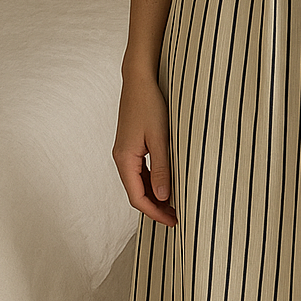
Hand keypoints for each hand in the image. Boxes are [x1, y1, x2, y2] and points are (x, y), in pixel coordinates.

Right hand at [112, 73, 176, 227]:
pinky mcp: (132, 145)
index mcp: (124, 159)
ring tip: (176, 204)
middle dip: (156, 208)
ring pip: (139, 183)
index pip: (137, 197)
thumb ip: (161, 168)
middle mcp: (121, 158)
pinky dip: (153, 182)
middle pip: (136, 193)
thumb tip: (162, 197)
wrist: (139, 80)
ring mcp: (125, 152)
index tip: (174, 221)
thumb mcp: (160, 138)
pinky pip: (141, 171)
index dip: (155, 213)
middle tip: (178, 217)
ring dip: (155, 195)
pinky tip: (168, 184)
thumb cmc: (150, 104)